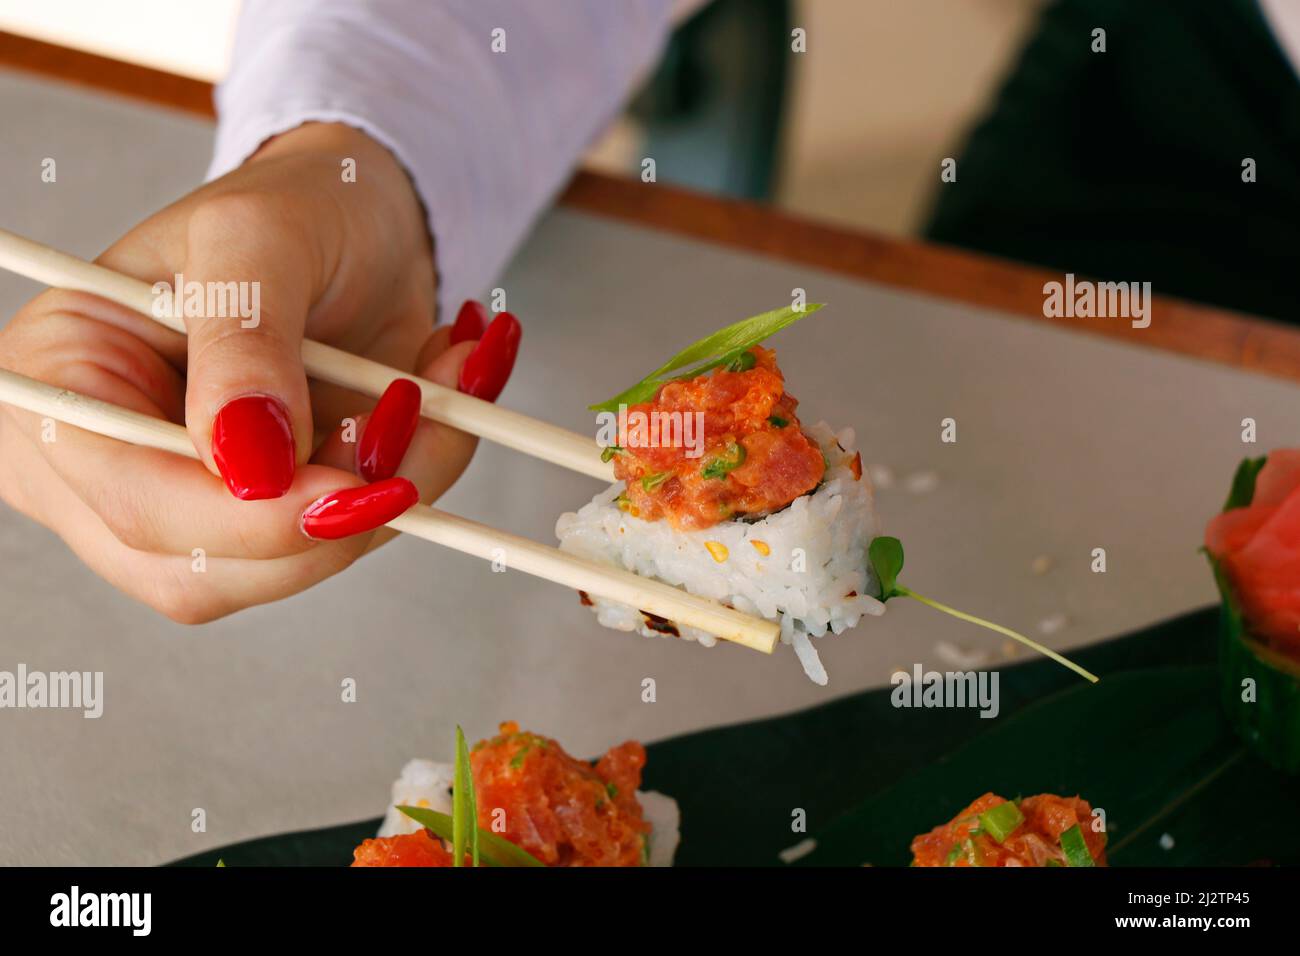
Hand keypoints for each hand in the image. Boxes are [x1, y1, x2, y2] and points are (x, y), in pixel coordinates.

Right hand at [0, 123, 519, 621]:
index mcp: (60, 386)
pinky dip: (415, 478)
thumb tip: (252, 469)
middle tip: (417, 414)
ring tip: (441, 382)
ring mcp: (190, 504)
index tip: (355, 485)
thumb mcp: (256, 237)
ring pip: (287, 568)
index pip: (133, 502)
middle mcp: (109, 467)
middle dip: (333, 514)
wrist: (361, 219)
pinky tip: (440, 401)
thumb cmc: (293, 207)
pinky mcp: (270, 514)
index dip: (248, 519)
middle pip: (203, 571)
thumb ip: (244, 344)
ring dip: (394, 489)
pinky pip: (344, 537)